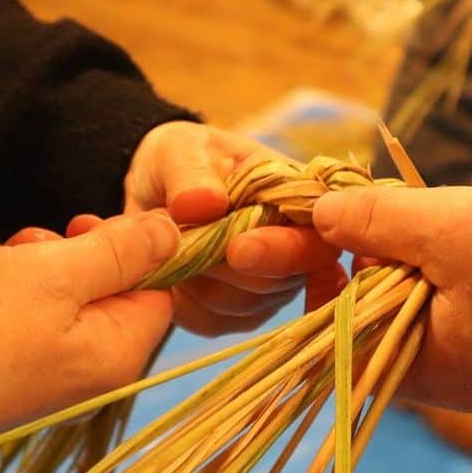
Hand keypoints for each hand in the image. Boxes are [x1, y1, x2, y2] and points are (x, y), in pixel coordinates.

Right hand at [0, 212, 179, 454]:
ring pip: (23, 279)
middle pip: (85, 278)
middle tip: (17, 259)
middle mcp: (76, 361)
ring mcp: (25, 358)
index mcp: (114, 350)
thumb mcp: (60, 274)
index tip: (84, 228)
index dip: (123, 247)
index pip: (152, 286)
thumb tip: (174, 233)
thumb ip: (121, 250)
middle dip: (41, 254)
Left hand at [125, 121, 345, 334]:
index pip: (318, 236)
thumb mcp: (178, 150)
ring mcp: (274, 284)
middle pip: (285, 280)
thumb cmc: (180, 163)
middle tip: (187, 245)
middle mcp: (299, 245)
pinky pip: (218, 321)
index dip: (287, 250)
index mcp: (299, 197)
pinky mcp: (241, 313)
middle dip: (232, 268)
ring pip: (249, 305)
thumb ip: (190, 173)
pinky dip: (188, 301)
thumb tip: (204, 203)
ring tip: (176, 245)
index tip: (237, 249)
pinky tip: (175, 272)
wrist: (153, 195)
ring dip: (204, 280)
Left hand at [313, 185, 471, 412]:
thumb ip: (376, 222)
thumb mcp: (449, 226)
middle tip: (414, 216)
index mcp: (424, 372)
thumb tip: (319, 217)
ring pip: (435, 310)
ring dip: (435, 262)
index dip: (333, 278)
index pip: (342, 336)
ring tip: (467, 225)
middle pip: (387, 320)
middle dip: (388, 262)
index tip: (348, 229)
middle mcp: (457, 387)